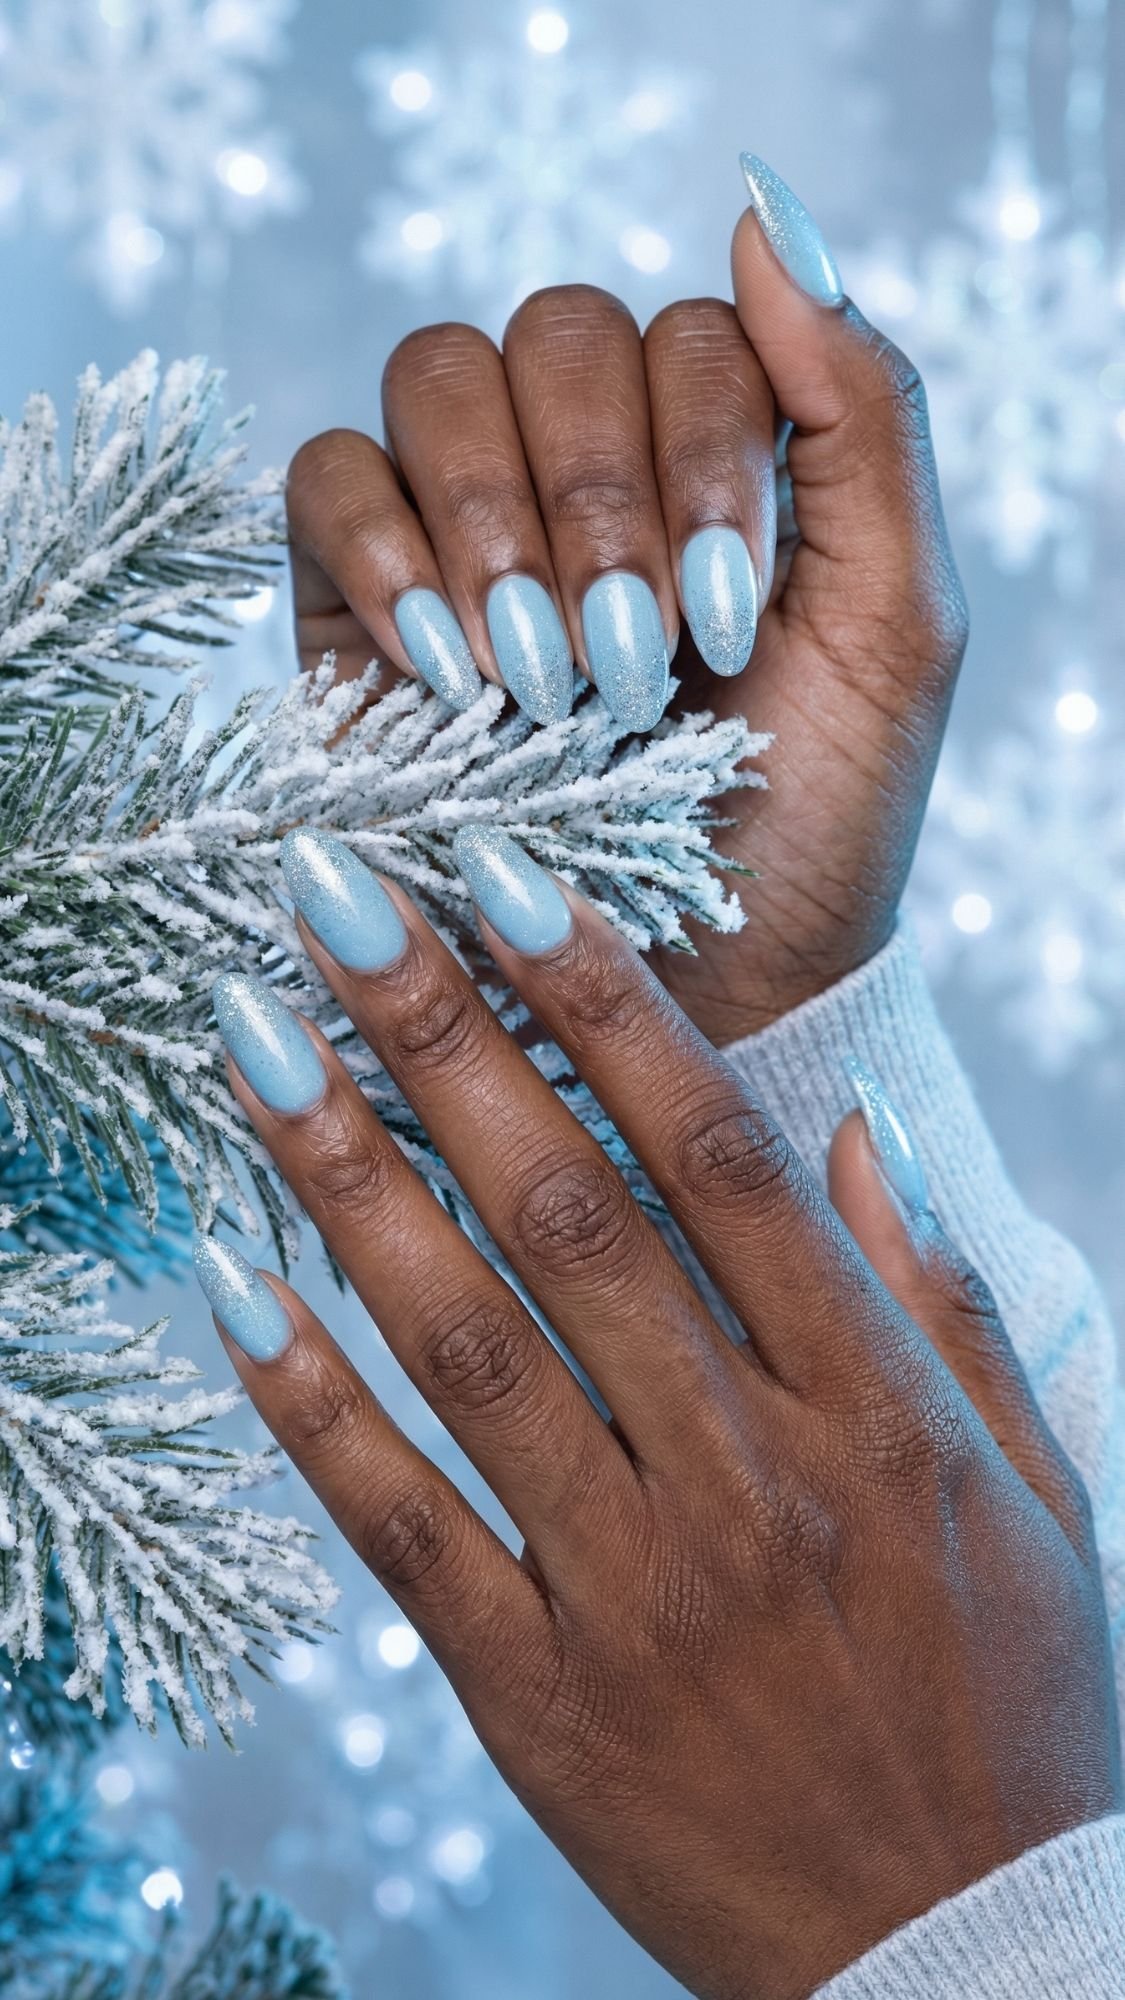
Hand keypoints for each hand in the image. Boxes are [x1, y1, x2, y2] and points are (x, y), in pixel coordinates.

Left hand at [196, 827, 1119, 1999]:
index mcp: (877, 1411)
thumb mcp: (1032, 1491)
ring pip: (472, 1347)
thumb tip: (853, 1137)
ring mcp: (637, 1591)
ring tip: (255, 1043)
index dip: (611, 1002)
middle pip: (574, 1215)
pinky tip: (237, 1290)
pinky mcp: (538, 1701)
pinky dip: (315, 1407)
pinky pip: (408, 1529)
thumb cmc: (1009, 1702)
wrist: (964, 1961)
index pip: (724, 1156)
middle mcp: (753, 1479)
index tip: (509, 879)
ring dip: (349, 1182)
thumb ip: (938, 1303)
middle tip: (336, 900)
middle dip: (444, 1040)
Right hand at [285, 158, 968, 1046]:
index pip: (690, 333)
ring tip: (543, 675)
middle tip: (631, 657)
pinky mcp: (350, 592)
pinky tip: (444, 664)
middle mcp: (587, 464)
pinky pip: (326, 477)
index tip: (726, 621)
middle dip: (599, 497)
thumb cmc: (805, 825)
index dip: (703, 453)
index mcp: (719, 454)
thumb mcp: (895, 625)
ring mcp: (461, 518)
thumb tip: (762, 212)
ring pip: (437, 376)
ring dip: (497, 521)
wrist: (693, 988)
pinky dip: (382, 552)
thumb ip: (866, 417)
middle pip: (557, 330)